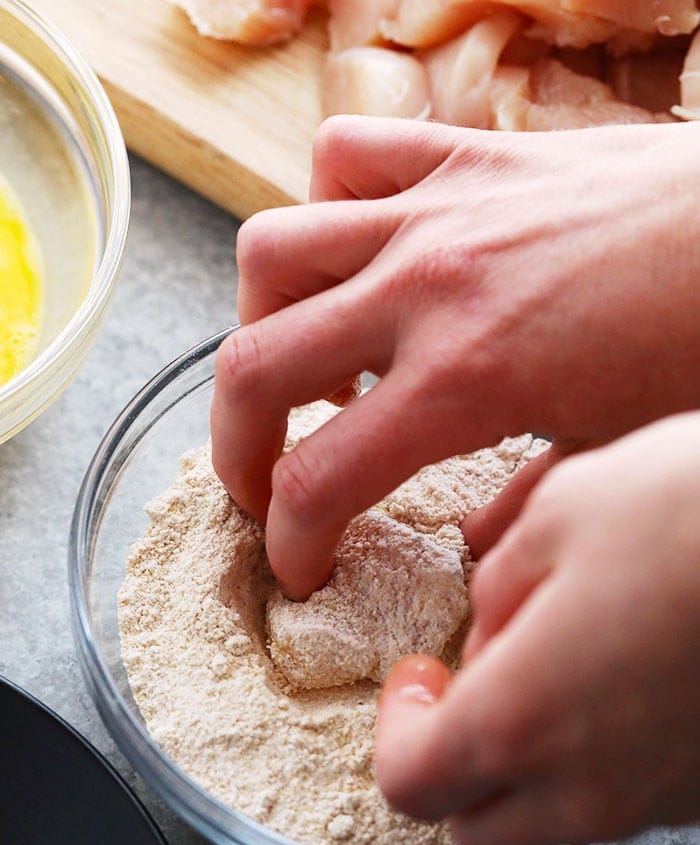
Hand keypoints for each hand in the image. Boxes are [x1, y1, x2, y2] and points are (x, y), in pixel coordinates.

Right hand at [211, 115, 699, 597]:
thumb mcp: (610, 456)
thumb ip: (518, 504)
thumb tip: (469, 542)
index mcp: (465, 382)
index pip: (318, 482)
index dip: (289, 541)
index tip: (299, 565)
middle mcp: (426, 291)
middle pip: (253, 367)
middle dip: (235, 447)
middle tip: (257, 482)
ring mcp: (437, 212)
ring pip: (273, 252)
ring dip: (261, 320)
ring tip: (301, 360)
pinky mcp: (465, 157)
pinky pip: (348, 157)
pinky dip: (327, 206)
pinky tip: (358, 253)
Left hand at [375, 413, 699, 844]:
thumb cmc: (698, 512)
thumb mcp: (566, 508)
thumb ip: (500, 581)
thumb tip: (489, 622)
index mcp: (522, 718)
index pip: (413, 782)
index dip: (397, 730)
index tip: (417, 677)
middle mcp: (589, 786)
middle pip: (478, 826)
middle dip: (455, 763)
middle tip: (472, 683)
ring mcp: (660, 801)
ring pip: (554, 820)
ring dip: (530, 763)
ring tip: (560, 666)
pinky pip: (629, 800)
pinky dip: (602, 758)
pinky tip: (628, 676)